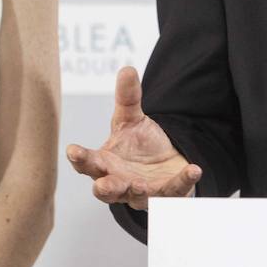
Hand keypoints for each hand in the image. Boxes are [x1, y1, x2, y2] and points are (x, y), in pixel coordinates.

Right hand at [66, 66, 201, 210]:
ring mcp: (142, 192)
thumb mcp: (132, 119)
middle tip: (102, 185)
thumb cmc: (139, 145)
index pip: (88, 163)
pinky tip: (194, 170)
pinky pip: (175, 191)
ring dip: (136, 191)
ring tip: (139, 184)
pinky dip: (183, 181)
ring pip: (136, 197)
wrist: (165, 163)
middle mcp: (120, 181)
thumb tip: (127, 69)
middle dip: (105, 188)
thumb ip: (128, 98)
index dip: (80, 158)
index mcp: (106, 163)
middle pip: (106, 190)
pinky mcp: (166, 195)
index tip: (73, 151)